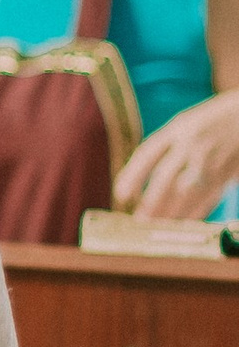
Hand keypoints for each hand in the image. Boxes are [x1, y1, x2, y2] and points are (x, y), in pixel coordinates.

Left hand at [115, 90, 238, 222]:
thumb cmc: (211, 120)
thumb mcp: (185, 123)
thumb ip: (165, 147)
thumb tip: (136, 177)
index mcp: (177, 129)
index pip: (148, 153)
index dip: (132, 175)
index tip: (121, 195)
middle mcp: (192, 144)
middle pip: (166, 177)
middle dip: (152, 201)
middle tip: (140, 221)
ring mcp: (210, 160)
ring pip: (187, 192)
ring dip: (172, 212)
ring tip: (158, 226)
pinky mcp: (226, 173)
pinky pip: (209, 196)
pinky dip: (196, 212)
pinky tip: (184, 223)